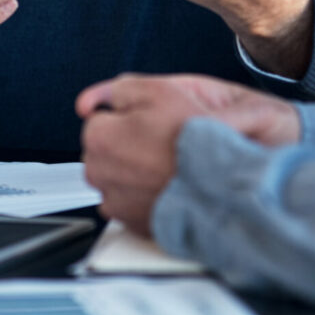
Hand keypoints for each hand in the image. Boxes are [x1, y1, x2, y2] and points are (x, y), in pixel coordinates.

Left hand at [76, 74, 301, 234]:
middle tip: (163, 141)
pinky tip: (169, 185)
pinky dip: (146, 195)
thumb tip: (88, 101)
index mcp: (100, 138)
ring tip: (169, 164)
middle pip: (106, 151)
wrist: (226, 186)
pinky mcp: (134, 224)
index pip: (100, 119)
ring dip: (135, 170)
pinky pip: (132, 203)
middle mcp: (100, 174)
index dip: (130, 117)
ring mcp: (116, 203)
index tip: (152, 121)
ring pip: (118, 177)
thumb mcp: (159, 90)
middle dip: (127, 144)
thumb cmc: (196, 138)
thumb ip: (117, 90)